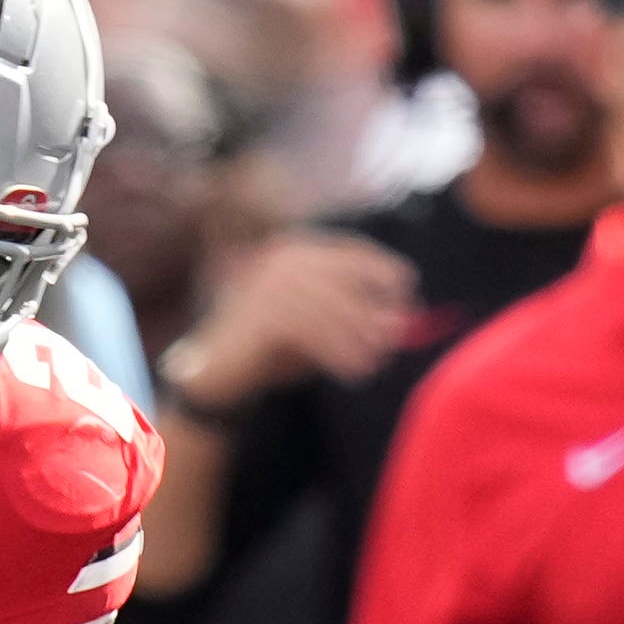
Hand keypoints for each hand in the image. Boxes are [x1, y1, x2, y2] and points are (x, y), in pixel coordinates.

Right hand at [170, 232, 415, 408]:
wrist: (215, 373)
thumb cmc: (271, 351)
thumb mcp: (317, 329)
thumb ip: (355, 320)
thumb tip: (401, 321)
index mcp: (295, 252)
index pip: (351, 251)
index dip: (382, 267)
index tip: (407, 288)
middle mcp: (283, 261)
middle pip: (346, 279)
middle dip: (375, 310)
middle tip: (396, 338)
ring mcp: (271, 285)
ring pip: (334, 310)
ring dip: (360, 338)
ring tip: (376, 362)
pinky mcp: (265, 314)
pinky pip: (316, 333)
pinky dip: (340, 353)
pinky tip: (354, 371)